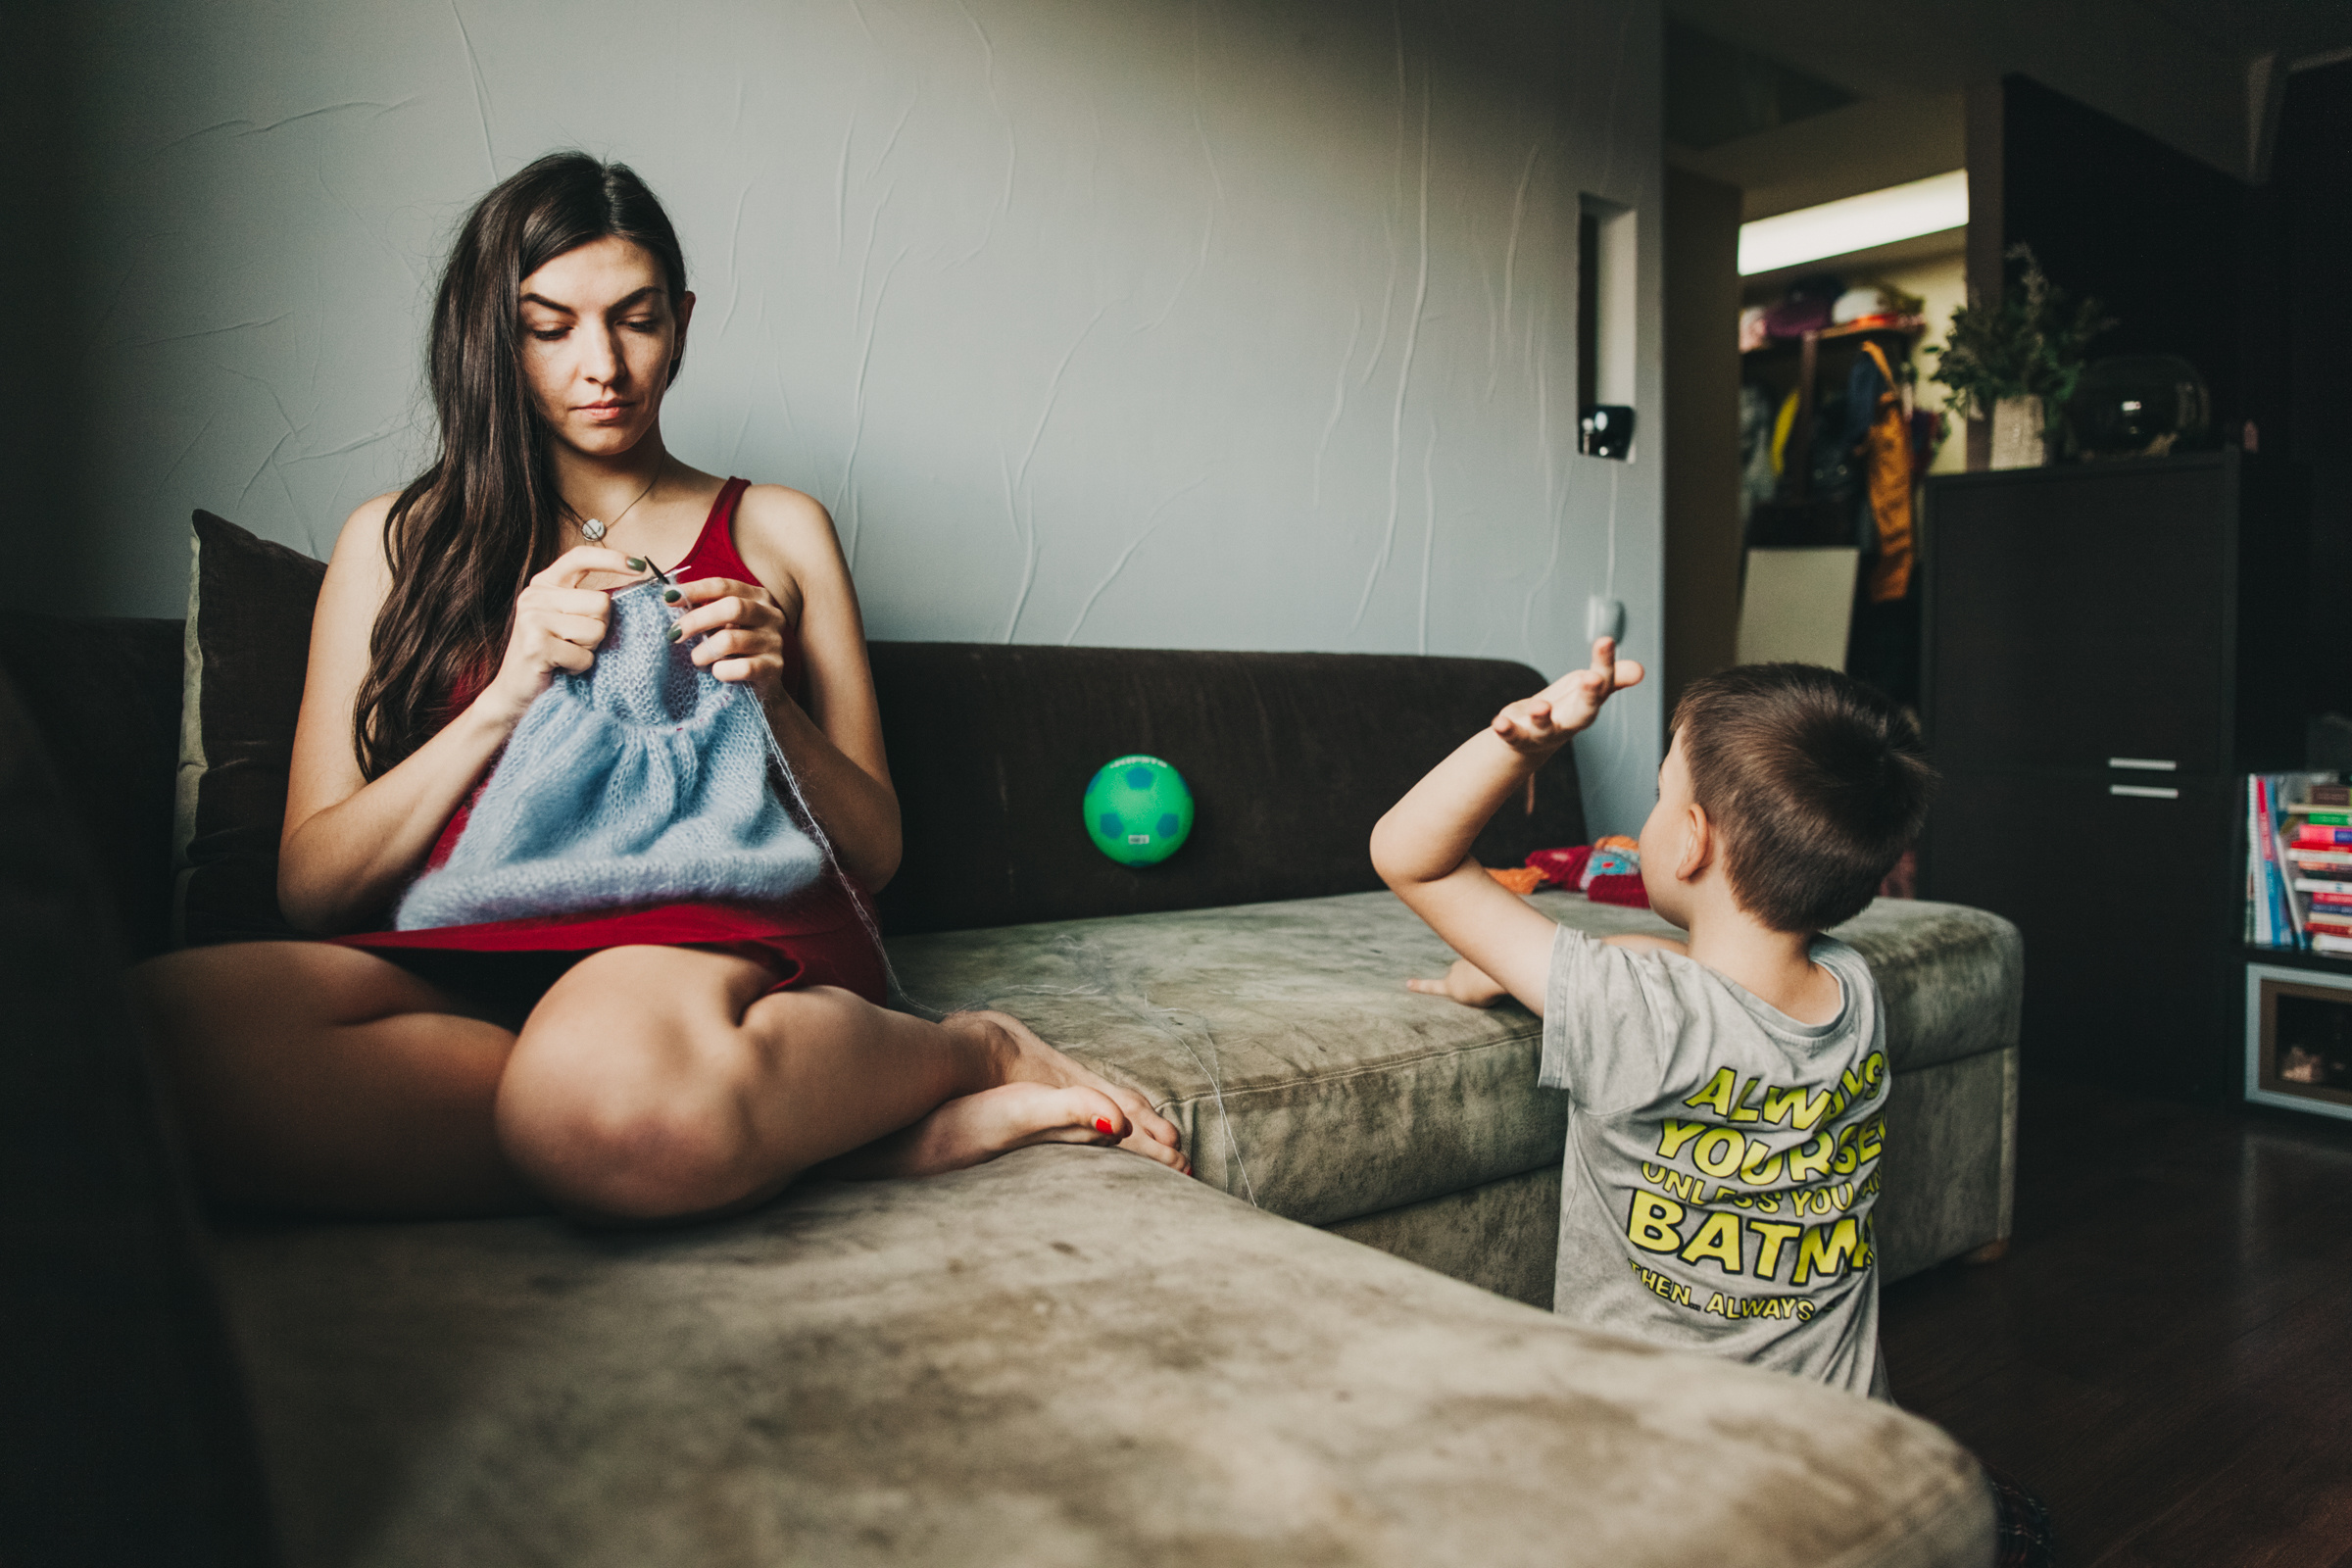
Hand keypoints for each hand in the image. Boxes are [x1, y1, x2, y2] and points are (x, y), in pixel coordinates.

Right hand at [477, 546, 651, 722]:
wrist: (515, 694)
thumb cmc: (551, 657)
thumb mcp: (568, 620)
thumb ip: (590, 603)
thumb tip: (636, 587)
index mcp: (545, 584)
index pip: (580, 558)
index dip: (612, 558)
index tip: (640, 565)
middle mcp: (535, 596)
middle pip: (601, 602)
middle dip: (600, 628)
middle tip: (575, 643)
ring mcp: (533, 618)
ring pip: (596, 630)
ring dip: (589, 650)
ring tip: (566, 655)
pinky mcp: (536, 645)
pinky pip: (585, 655)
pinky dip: (580, 667)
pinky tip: (561, 668)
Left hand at [667, 575, 794, 702]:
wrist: (760, 688)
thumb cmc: (734, 651)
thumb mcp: (721, 625)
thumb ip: (703, 611)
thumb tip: (670, 598)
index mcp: (757, 597)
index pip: (724, 586)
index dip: (694, 590)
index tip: (668, 598)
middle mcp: (771, 615)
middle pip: (732, 608)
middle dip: (697, 620)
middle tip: (675, 633)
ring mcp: (775, 641)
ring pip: (731, 640)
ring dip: (704, 652)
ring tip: (697, 660)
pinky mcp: (774, 667)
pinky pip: (742, 668)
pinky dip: (722, 671)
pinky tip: (717, 673)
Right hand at [1406, 956, 1510, 1008]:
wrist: (1492, 975)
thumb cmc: (1484, 993)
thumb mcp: (1476, 999)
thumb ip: (1471, 991)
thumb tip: (1475, 980)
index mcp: (1449, 986)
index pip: (1432, 987)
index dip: (1420, 987)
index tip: (1408, 984)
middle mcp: (1454, 970)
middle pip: (1462, 975)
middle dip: (1473, 980)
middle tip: (1484, 988)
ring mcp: (1464, 959)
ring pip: (1475, 965)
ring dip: (1484, 971)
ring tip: (1493, 978)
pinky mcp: (1476, 949)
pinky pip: (1484, 956)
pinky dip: (1491, 961)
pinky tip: (1498, 964)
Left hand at [1489, 636, 1644, 755]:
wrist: (1533, 738)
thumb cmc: (1566, 706)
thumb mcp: (1587, 688)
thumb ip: (1611, 677)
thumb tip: (1640, 670)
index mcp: (1588, 705)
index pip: (1601, 684)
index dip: (1605, 663)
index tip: (1606, 640)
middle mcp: (1569, 722)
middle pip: (1583, 713)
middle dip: (1589, 696)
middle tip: (1593, 679)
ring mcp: (1543, 731)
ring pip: (1546, 727)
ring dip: (1543, 717)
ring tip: (1541, 707)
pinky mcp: (1518, 735)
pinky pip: (1512, 735)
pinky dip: (1506, 729)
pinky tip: (1499, 721)